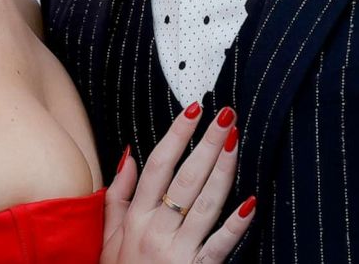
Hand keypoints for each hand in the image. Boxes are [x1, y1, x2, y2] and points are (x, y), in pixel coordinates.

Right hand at [99, 103, 256, 263]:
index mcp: (136, 217)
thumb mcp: (107, 236)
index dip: (176, 134)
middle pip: (185, 178)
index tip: (193, 109)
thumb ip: (117, 195)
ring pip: (205, 203)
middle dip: (206, 143)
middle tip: (226, 116)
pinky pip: (219, 245)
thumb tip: (129, 155)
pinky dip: (236, 225)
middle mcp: (156, 229)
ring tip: (235, 143)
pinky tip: (251, 203)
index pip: (158, 165)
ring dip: (222, 171)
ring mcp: (177, 250)